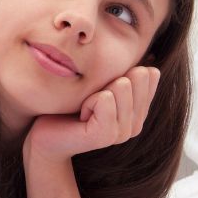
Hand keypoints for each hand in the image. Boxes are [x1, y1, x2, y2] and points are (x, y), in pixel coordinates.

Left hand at [24, 66, 159, 163]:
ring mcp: (123, 133)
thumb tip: (151, 62)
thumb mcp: (102, 86)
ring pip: (122, 85)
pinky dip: (87, 101)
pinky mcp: (106, 136)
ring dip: (96, 91)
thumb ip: (126, 76)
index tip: (102, 91)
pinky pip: (104, 99)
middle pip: (137, 76)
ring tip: (84, 110)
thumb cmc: (70, 106)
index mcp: (139, 112)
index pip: (149, 74)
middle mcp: (136, 125)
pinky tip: (80, 117)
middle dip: (108, 80)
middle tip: (91, 101)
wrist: (46, 135)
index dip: (119, 73)